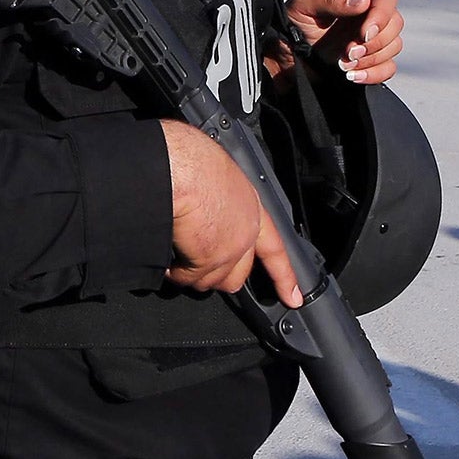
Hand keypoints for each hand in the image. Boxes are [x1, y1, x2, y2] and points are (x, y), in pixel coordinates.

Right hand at [161, 120, 301, 307]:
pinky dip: (174, 272)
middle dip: (216, 275)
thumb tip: (207, 213)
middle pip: (237, 275)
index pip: (274, 248)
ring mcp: (230, 249)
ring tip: (173, 249)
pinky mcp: (209, 261)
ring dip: (189, 272)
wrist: (180, 166)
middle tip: (194, 265)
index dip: (283, 275)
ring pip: (209, 280)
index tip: (292, 297)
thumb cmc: (191, 161)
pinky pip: (187, 278)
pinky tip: (166, 256)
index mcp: (250, 206)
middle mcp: (245, 231)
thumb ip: (221, 203)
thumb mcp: (217, 177)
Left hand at [283, 0, 402, 84]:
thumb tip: (362, 3)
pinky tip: (352, 77)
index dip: (381, 16)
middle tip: (348, 52)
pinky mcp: (369, 61)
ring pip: (394, 46)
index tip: (364, 34)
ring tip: (343, 66)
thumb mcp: (304, 4)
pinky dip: (374, 74)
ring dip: (372, 59)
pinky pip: (388, 68)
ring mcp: (370, 38)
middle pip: (395, 23)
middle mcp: (366, 14)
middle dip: (374, 42)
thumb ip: (331, 0)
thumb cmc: (291, 23)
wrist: (283, 56)